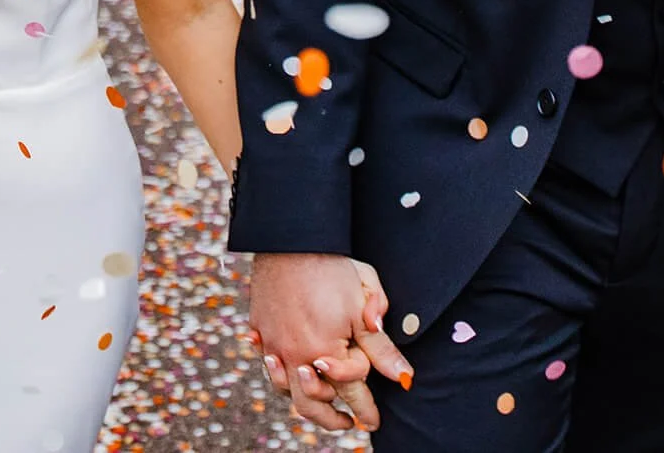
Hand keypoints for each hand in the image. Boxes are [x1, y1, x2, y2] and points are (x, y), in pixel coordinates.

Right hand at [251, 253, 410, 432]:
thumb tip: (403, 377)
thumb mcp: (366, 304)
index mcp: (326, 351)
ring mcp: (273, 345)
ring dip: (307, 403)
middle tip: (350, 424)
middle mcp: (295, 355)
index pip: (351, 389)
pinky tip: (293, 375)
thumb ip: (382, 346)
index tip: (376, 419)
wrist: (291, 239)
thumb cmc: (333, 267)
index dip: (367, 404)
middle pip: (312, 405)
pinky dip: (282, 377)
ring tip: (323, 405)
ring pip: (286, 390)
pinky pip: (269, 367)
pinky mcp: (260, 331)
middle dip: (333, 420)